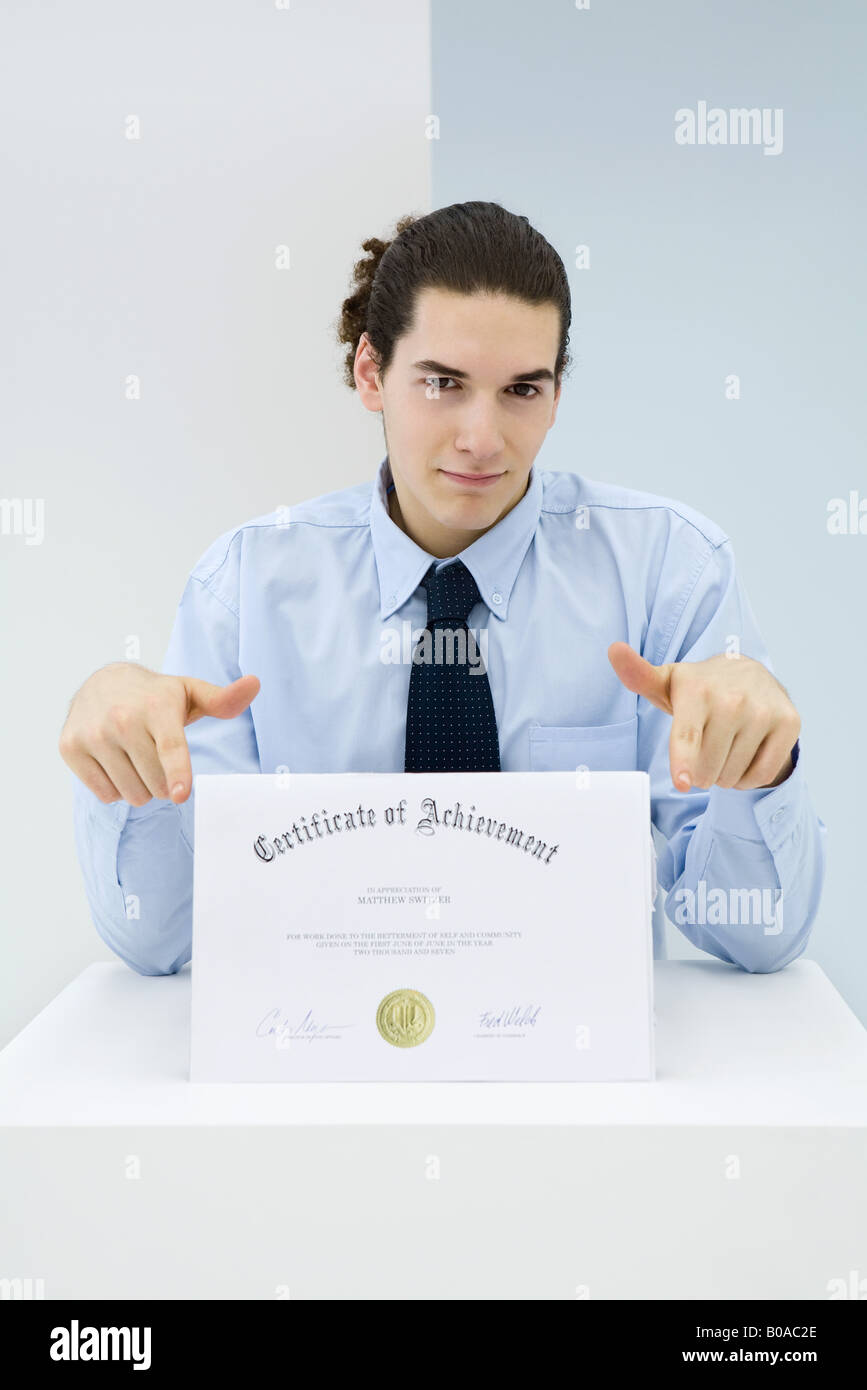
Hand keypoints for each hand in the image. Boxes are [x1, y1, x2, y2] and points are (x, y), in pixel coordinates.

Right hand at [59, 662, 259, 806]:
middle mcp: (121, 719)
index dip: (176, 772)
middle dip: (164, 782)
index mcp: (157, 706)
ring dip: (141, 788)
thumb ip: (224, 699)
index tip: (179, 794)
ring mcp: (93, 734)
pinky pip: (104, 794)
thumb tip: (255, 684)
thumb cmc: (155, 695)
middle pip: (155, 782)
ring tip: (138, 759)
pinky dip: (115, 788)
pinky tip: (116, 762)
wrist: (102, 683)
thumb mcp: (190, 693)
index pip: (169, 746)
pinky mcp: (70, 747)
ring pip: (130, 793)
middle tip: (158, 757)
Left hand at [607, 643, 798, 791]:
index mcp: (697, 689)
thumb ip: (638, 675)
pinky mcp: (789, 722)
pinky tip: (744, 755)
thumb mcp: (668, 683)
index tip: (684, 783)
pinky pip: (761, 774)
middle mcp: (733, 698)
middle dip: (700, 771)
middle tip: (704, 748)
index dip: (684, 761)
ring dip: (723, 775)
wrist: (751, 674)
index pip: (688, 734)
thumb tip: (614, 649)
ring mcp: (764, 710)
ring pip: (733, 774)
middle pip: (708, 766)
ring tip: (723, 748)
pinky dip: (748, 777)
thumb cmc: (700, 688)